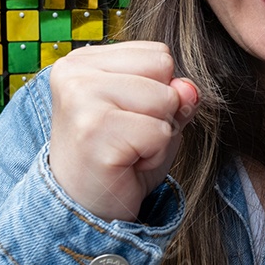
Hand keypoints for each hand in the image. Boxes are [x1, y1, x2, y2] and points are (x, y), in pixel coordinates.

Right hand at [46, 41, 199, 221]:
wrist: (85, 210)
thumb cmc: (120, 157)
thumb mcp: (153, 115)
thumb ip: (175, 93)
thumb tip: (189, 89)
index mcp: (84, 60)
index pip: (159, 54)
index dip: (158, 90)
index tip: (127, 119)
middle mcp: (75, 72)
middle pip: (164, 69)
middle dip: (161, 111)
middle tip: (128, 138)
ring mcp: (81, 99)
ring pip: (165, 99)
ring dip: (159, 135)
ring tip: (128, 150)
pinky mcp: (93, 132)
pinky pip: (160, 133)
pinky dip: (155, 157)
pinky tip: (126, 165)